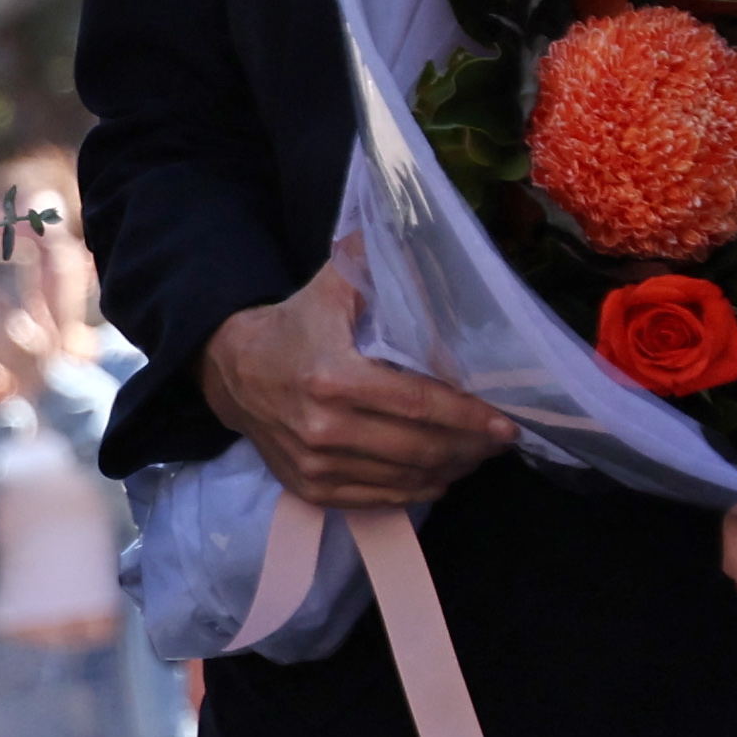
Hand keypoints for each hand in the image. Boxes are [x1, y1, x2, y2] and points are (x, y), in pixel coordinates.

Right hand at [197, 268, 515, 509]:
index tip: (506, 424)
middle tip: (499, 440)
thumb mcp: (330, 288)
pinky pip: (379, 499)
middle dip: (470, 447)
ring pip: (405, 478)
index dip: (468, 417)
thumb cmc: (293, 327)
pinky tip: (438, 476)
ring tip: (475, 455)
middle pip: (420, 448)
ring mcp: (316, 464)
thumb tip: (427, 237)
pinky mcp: (310, 488)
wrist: (230, 371)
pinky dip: (416, 491)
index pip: (419, 405)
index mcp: (333, 378)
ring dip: (451, 470)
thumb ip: (375, 261)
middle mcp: (323, 428)